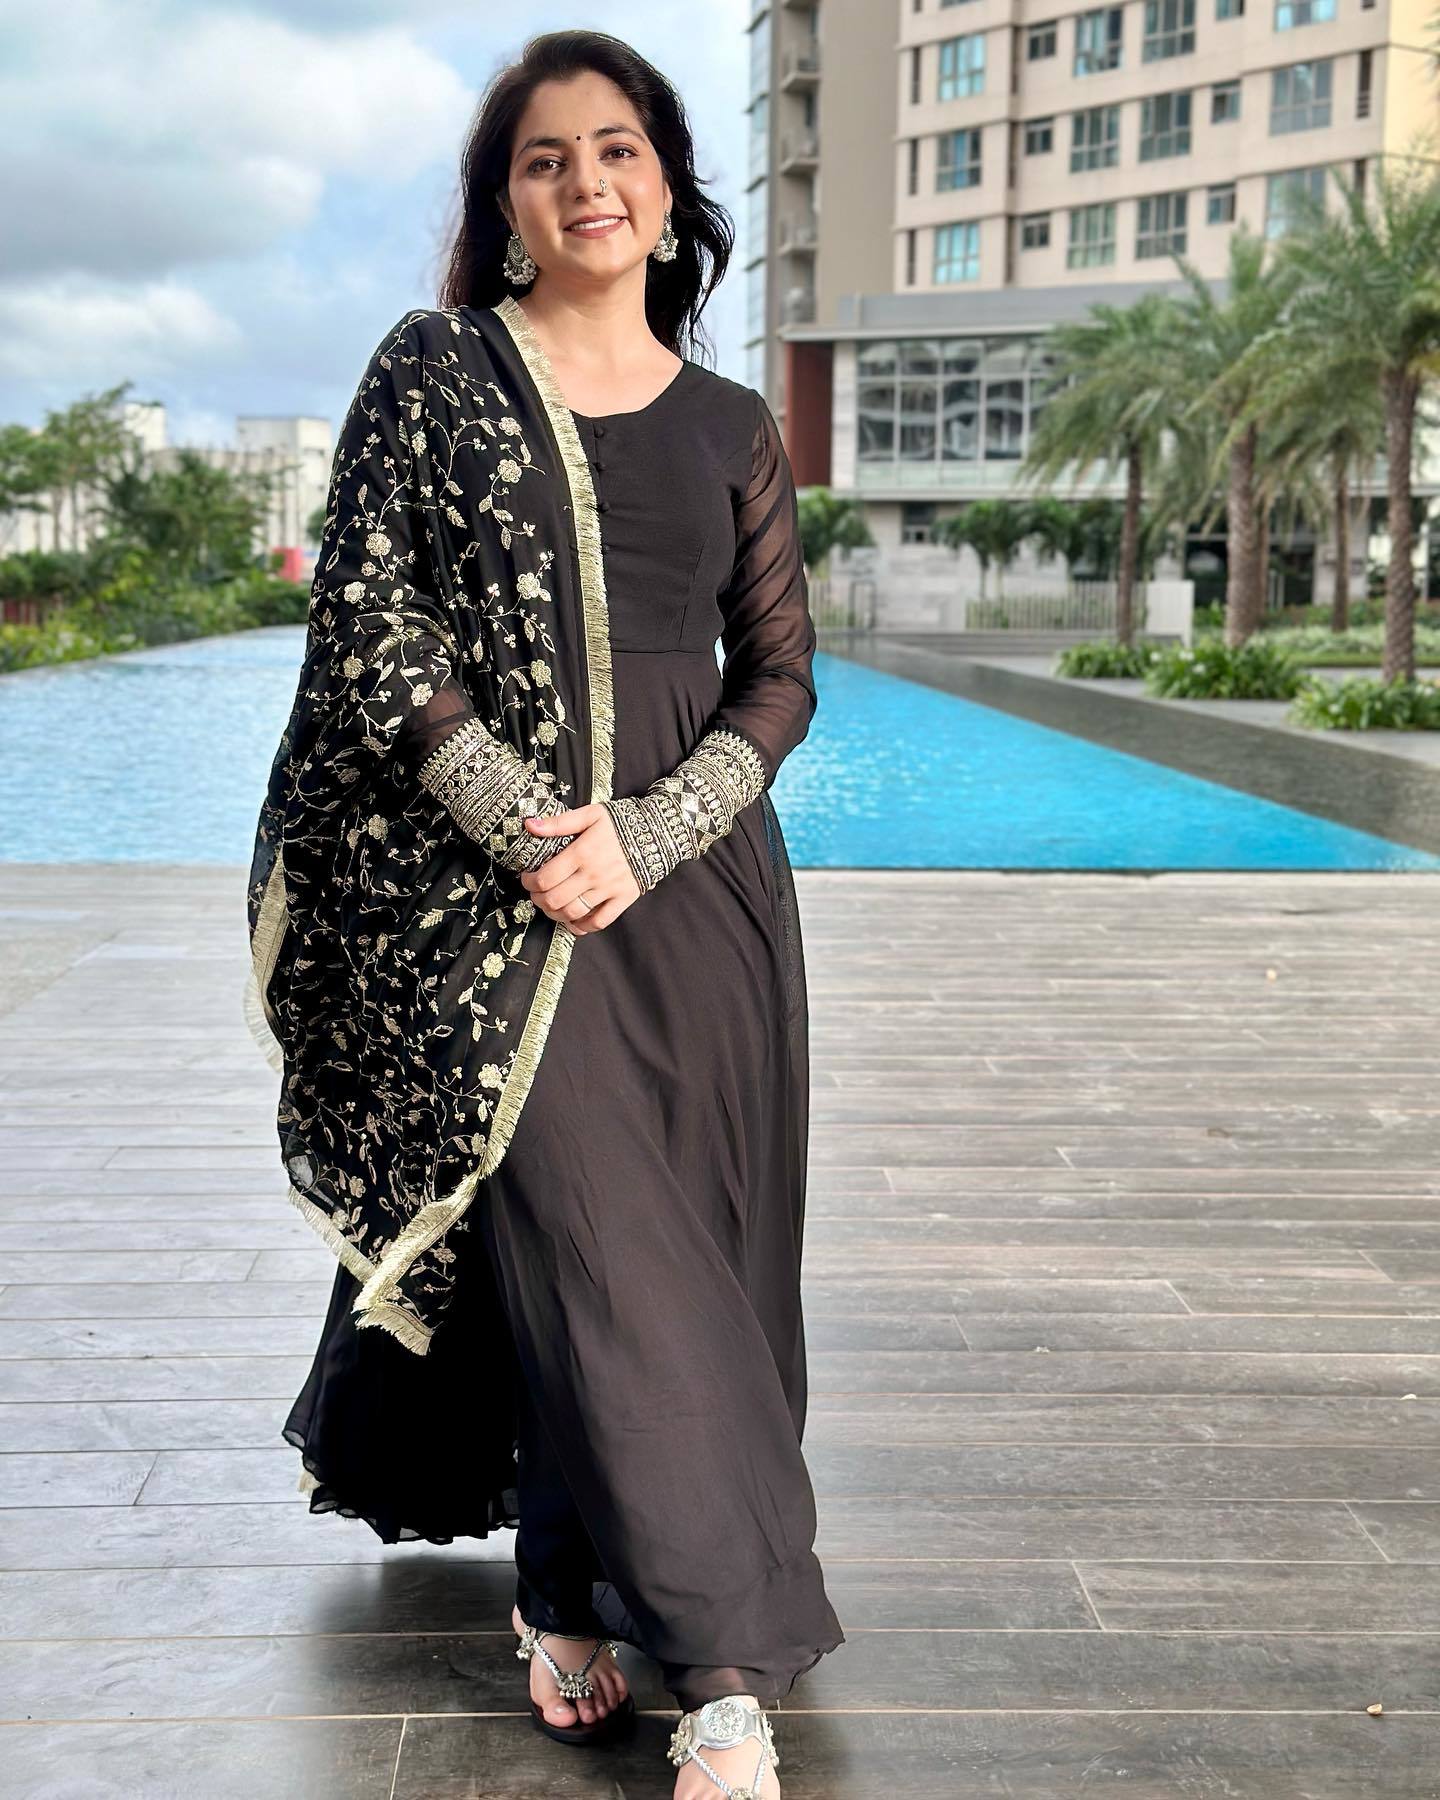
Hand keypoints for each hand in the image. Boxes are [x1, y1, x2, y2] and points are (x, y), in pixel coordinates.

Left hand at [518, 804, 642, 933]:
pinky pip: (599, 922)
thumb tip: (529, 825)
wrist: (657, 831)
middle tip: (536, 894)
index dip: (530, 882)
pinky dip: (582, 927)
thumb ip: (558, 823)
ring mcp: (609, 889)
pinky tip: (573, 921)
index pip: (545, 878)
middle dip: (538, 899)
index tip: (527, 878)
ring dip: (554, 914)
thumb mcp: (589, 814)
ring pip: (573, 913)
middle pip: (555, 899)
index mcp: (581, 853)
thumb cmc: (621, 822)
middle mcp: (593, 875)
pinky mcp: (623, 899)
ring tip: (550, 906)